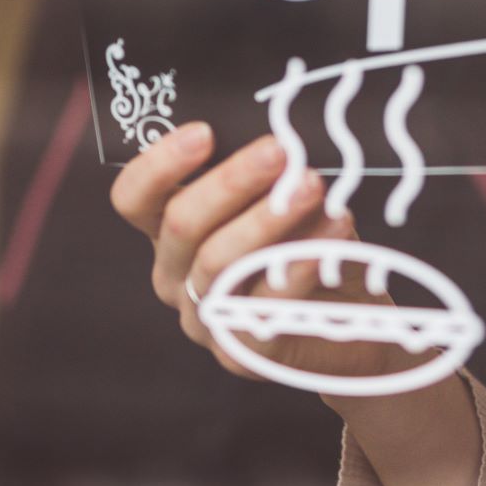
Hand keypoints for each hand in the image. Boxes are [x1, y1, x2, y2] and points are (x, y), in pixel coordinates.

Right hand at [109, 124, 409, 385]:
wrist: (350, 325)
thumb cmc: (308, 245)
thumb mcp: (282, 200)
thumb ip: (272, 175)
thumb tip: (286, 143)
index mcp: (170, 233)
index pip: (135, 199)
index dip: (159, 164)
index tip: (204, 132)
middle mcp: (175, 276)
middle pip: (181, 224)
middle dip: (231, 182)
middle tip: (280, 150)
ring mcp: (204, 318)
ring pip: (219, 261)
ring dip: (269, 218)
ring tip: (313, 186)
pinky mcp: (241, 352)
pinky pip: (263, 304)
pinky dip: (299, 263)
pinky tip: (332, 231)